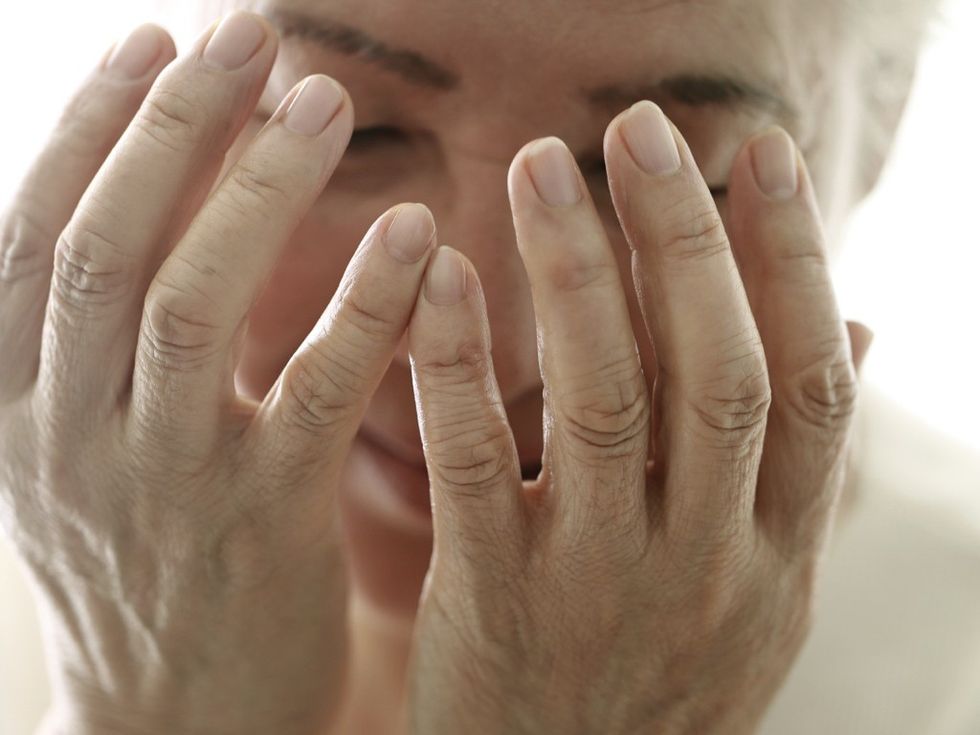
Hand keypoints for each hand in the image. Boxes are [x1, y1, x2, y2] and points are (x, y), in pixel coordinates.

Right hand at [0, 14, 435, 734]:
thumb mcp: (83, 450)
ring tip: (324, 99)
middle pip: (112, 247)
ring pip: (193, 306)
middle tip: (249, 31)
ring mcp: (159, 482)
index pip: (34, 236)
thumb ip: (97, 341)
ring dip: (260, 192)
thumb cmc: (150, 561)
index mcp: (9, 405)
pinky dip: (362, 306)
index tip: (154, 37)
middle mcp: (63, 433)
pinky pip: (312, 394)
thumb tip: (153, 198)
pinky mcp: (259, 526)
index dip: (90, 128)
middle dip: (176, 128)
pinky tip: (416, 231)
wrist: (175, 720)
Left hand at [405, 105, 872, 733]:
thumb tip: (857, 337)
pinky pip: (479, 465)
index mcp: (777, 551)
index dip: (792, 260)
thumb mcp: (760, 599)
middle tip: (638, 131)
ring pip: (603, 400)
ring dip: (577, 272)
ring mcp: (602, 581)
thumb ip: (795, 475)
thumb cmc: (657, 683)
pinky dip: (462, 362)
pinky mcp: (496, 601)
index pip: (806, 383)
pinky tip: (445, 274)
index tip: (758, 156)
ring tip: (541, 165)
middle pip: (713, 370)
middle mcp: (706, 559)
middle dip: (683, 238)